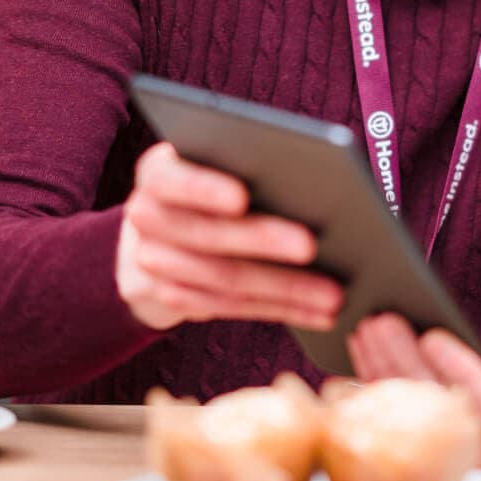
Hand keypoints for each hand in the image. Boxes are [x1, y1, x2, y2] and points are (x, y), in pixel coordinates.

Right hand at [114, 143, 342, 331]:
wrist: (158, 234)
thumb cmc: (210, 188)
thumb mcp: (214, 168)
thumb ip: (244, 168)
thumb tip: (311, 181)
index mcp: (157, 173)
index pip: (171, 179)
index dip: (204, 189)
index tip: (241, 197)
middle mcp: (147, 217)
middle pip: (208, 234)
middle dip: (263, 241)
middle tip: (311, 246)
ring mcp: (154, 263)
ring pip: (225, 280)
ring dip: (285, 289)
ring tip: (333, 293)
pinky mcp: (173, 298)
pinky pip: (232, 308)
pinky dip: (281, 310)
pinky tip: (318, 312)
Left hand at [346, 314, 480, 480]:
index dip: (463, 373)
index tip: (434, 337)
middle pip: (440, 415)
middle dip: (407, 365)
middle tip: (383, 322)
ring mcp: (454, 469)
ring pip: (410, 420)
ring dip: (383, 371)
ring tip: (366, 329)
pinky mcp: (427, 459)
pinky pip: (393, 425)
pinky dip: (375, 387)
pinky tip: (359, 357)